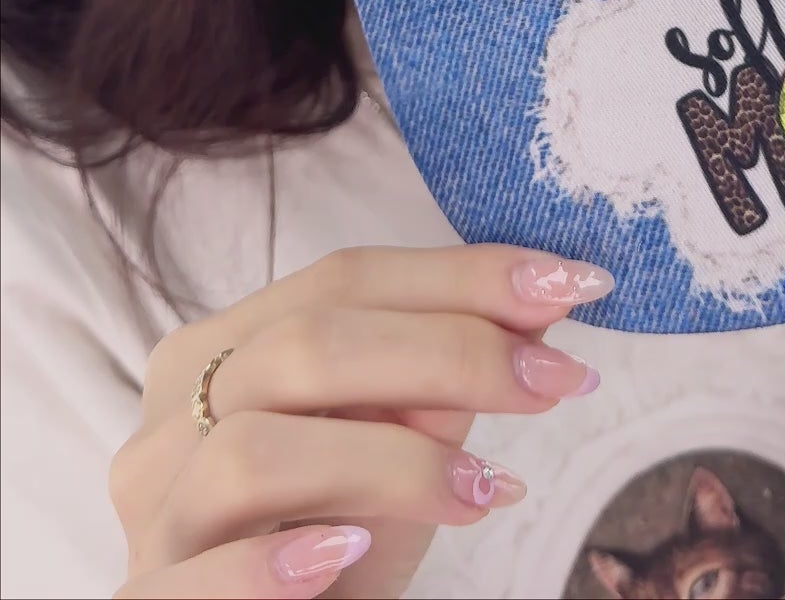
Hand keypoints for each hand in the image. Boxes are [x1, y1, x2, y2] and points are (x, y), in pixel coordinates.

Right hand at [110, 243, 610, 598]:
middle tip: (556, 382)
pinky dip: (271, 561)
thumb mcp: (398, 459)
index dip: (461, 276)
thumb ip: (438, 386)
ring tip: (482, 489)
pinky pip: (196, 573)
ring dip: (388, 459)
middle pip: (303, 346)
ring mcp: (151, 514)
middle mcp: (170, 417)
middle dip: (449, 351)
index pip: (342, 278)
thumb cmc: (334, 551)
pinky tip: (345, 552)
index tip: (570, 285)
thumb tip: (533, 306)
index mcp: (220, 351)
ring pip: (253, 447)